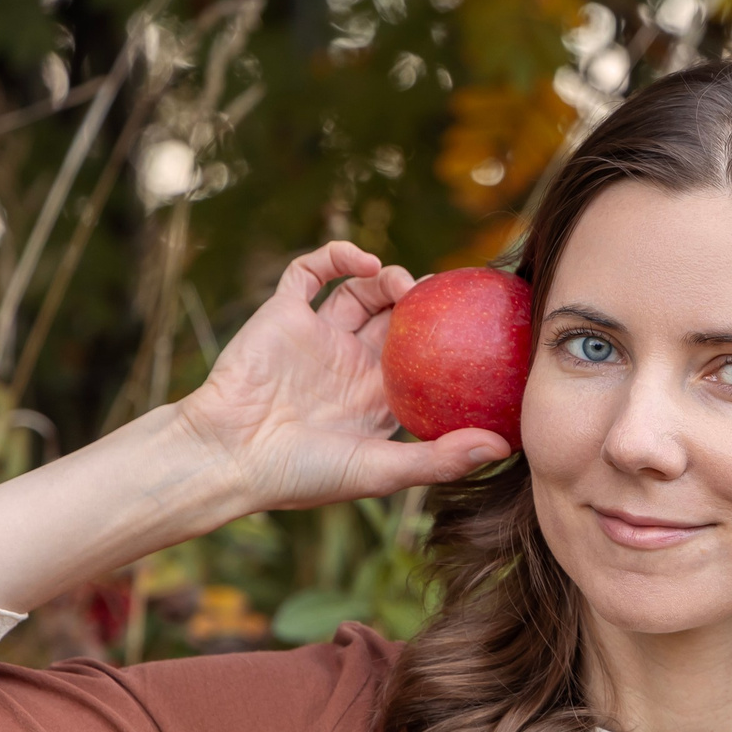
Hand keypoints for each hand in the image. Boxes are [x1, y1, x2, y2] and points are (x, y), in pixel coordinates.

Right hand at [175, 243, 511, 513]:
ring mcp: (317, 336)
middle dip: (424, 304)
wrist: (227, 456)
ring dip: (387, 279)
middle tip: (447, 297)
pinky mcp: (283, 313)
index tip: (485, 326)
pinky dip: (337, 255)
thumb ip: (439, 458)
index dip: (452, 343)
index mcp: (376, 399)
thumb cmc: (300, 476)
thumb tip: (503, 446)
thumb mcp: (379, 471)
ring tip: (403, 284)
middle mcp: (350, 364)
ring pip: (361, 292)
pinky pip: (311, 272)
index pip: (424, 362)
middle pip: (398, 320)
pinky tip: (362, 260)